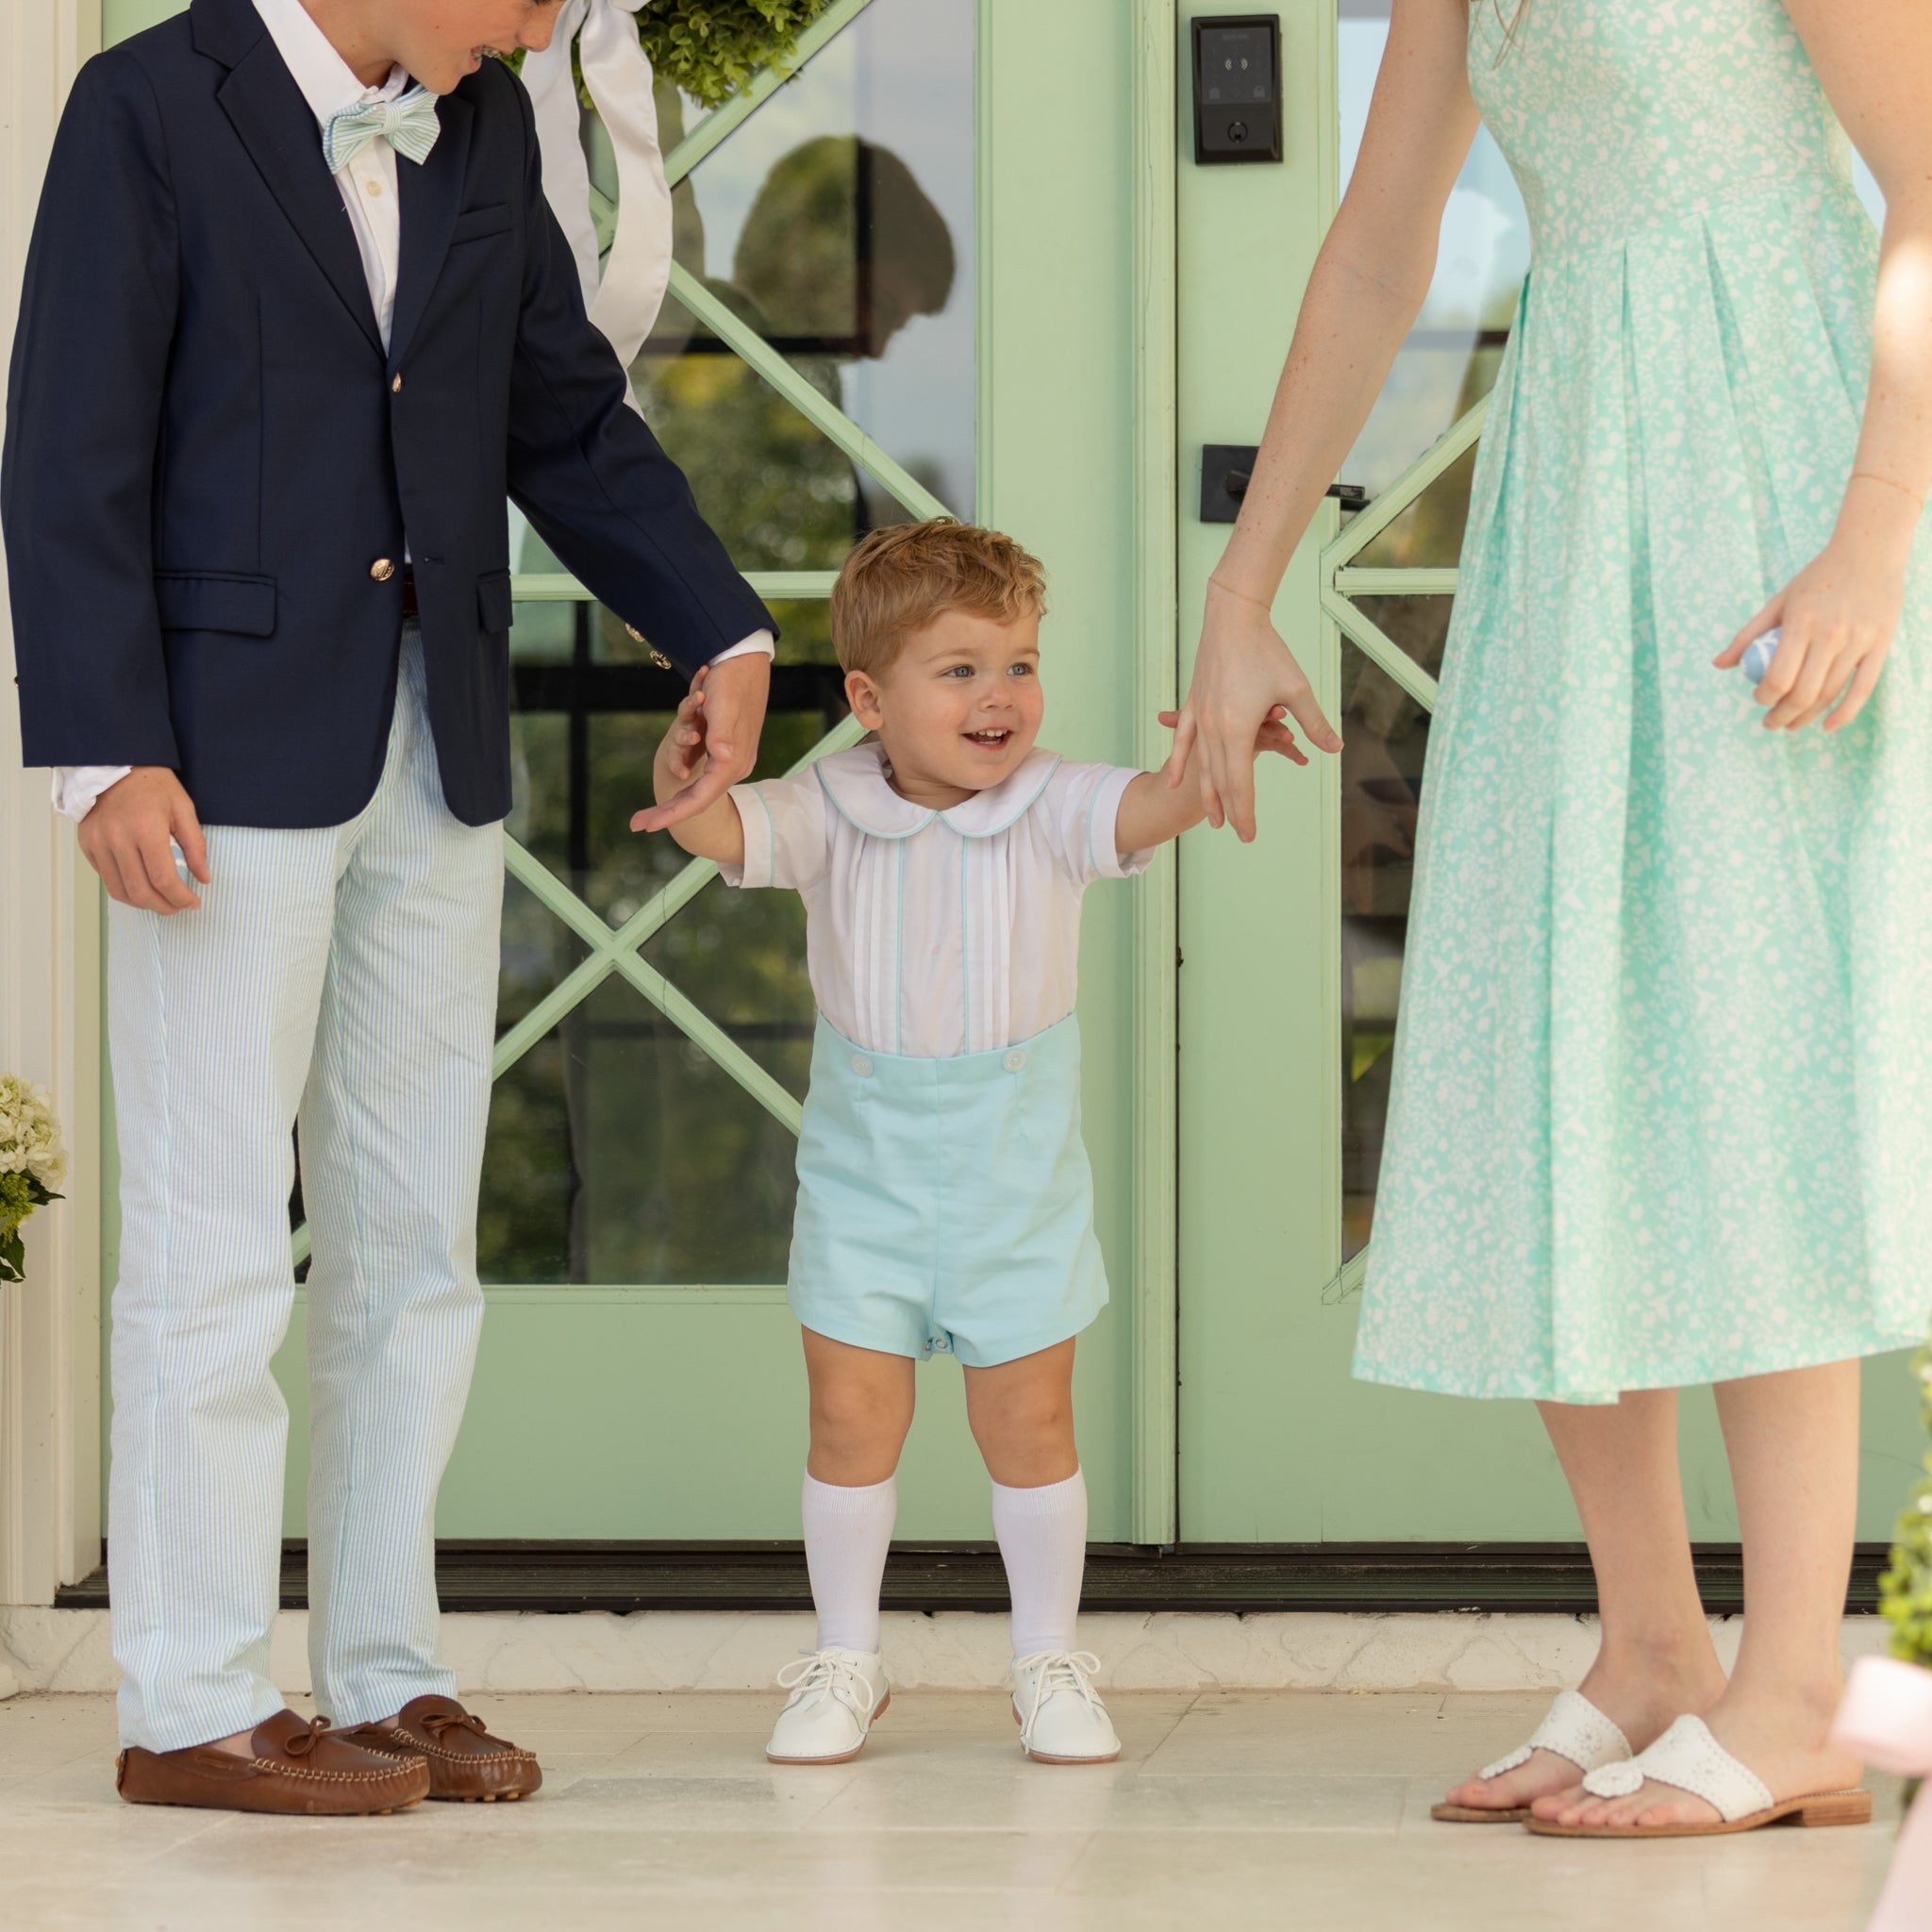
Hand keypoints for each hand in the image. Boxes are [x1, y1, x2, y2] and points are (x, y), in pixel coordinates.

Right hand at [76, 767, 209, 913]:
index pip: (162, 878)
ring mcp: (98, 843)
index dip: (180, 897)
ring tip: (161, 901)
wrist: (114, 764)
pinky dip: (125, 889)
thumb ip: (195, 845)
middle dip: (164, 907)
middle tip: (179, 907)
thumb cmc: (153, 784)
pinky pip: (106, 878)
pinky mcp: (87, 845)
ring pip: (119, 891)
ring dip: (143, 904)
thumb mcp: (183, 808)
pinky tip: (141, 885)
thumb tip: (204, 877)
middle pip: (140, 891)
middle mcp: (117, 839)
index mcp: (145, 829)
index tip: (193, 902)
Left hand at [631, 651, 768, 833]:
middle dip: (667, 813)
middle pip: (697, 799)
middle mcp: (731, 766)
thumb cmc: (732, 682)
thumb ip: (721, 735)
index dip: (675, 814)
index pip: (701, 798)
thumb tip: (722, 760)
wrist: (746, 661)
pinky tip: (668, 784)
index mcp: (731, 762)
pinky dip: (681, 779)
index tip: (648, 826)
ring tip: (646, 814)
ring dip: (672, 801)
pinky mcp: (724, 749)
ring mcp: (728, 759)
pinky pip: (700, 772)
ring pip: (696, 788)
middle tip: (636, 824)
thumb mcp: (723, 707)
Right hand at [1167, 581, 1342, 840]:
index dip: (1246, 811)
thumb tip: (1335, 748)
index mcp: (1238, 730)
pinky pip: (1183, 743)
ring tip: (1214, 818)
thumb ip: (1314, 723)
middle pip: (1221, 781)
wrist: (1232, 619)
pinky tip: (1176, 781)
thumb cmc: (1268, 651)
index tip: (1249, 834)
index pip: (1241, 783)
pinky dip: (1181, 764)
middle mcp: (1214, 730)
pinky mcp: (1193, 705)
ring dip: (1208, 795)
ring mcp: (1200, 718)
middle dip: (1230, 810)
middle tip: (1239, 833)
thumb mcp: (1297, 688)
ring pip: (1202, 767)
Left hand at [1715, 515, 1910, 732]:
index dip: (1764, 697)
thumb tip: (1719, 666)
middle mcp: (1831, 634)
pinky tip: (1827, 726)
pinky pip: (1862, 689)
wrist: (1868, 553)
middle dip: (1781, 716)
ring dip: (1806, 717)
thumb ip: (1748, 635)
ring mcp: (1858, 641)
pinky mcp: (1881, 645)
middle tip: (1770, 723)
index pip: (1778, 677)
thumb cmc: (1817, 578)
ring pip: (1830, 694)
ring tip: (1791, 724)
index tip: (1758, 699)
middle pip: (1803, 694)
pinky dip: (1844, 713)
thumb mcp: (1779, 601)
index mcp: (1801, 622)